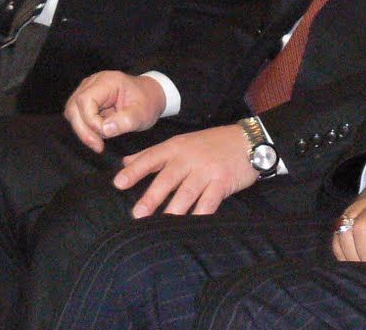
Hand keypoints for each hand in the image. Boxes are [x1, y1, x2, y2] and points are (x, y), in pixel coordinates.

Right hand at [63, 71, 166, 151]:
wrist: (150, 95)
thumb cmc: (147, 102)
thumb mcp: (142, 114)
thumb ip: (125, 121)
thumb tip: (104, 129)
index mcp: (107, 81)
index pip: (85, 100)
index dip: (91, 121)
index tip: (106, 135)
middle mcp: (93, 82)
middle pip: (73, 106)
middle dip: (83, 130)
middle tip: (98, 147)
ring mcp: (87, 89)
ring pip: (72, 111)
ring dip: (82, 130)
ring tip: (99, 141)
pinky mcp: (86, 98)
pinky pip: (76, 114)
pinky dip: (84, 127)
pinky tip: (97, 135)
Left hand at [114, 125, 257, 217]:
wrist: (247, 140)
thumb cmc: (210, 144)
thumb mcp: (180, 143)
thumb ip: (152, 154)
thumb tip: (125, 162)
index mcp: (176, 147)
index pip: (151, 158)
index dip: (134, 171)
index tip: (118, 183)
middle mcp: (189, 158)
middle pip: (167, 178)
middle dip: (151, 196)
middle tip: (137, 213)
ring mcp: (206, 170)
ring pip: (186, 192)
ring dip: (173, 209)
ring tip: (160, 225)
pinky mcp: (222, 182)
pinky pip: (209, 201)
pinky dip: (201, 213)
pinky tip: (192, 225)